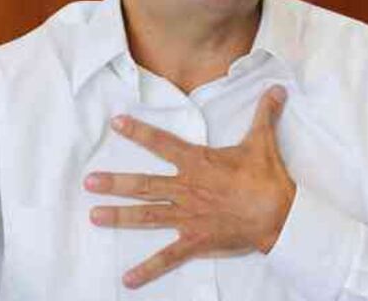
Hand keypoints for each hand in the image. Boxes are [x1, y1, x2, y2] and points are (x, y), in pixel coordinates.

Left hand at [86, 86, 294, 288]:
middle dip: (115, 183)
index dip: (138, 132)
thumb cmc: (267, 178)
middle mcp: (187, 189)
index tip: (115, 123)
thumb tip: (277, 89)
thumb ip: (265, 114)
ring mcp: (188, 216)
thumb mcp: (263, 141)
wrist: (278, 214)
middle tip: (89, 181)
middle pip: (144, 185)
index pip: (163, 144)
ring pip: (146, 216)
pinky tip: (128, 280)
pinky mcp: (196, 239)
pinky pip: (168, 257)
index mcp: (199, 163)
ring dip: (119, 216)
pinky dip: (148, 269)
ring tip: (94, 216)